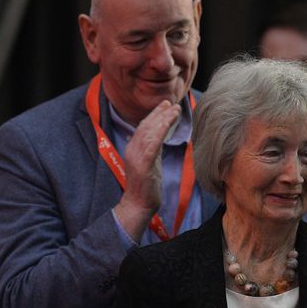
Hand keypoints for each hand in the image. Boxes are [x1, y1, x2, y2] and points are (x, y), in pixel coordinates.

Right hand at [114, 100, 180, 239]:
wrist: (138, 205)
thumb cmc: (146, 187)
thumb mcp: (149, 163)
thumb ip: (151, 150)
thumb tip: (156, 138)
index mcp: (133, 148)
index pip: (143, 127)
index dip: (154, 114)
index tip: (166, 105)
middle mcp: (132, 149)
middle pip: (146, 126)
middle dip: (159, 113)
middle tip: (171, 102)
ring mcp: (136, 157)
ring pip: (149, 132)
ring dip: (162, 119)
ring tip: (174, 109)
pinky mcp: (142, 165)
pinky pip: (152, 145)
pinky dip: (160, 132)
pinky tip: (167, 122)